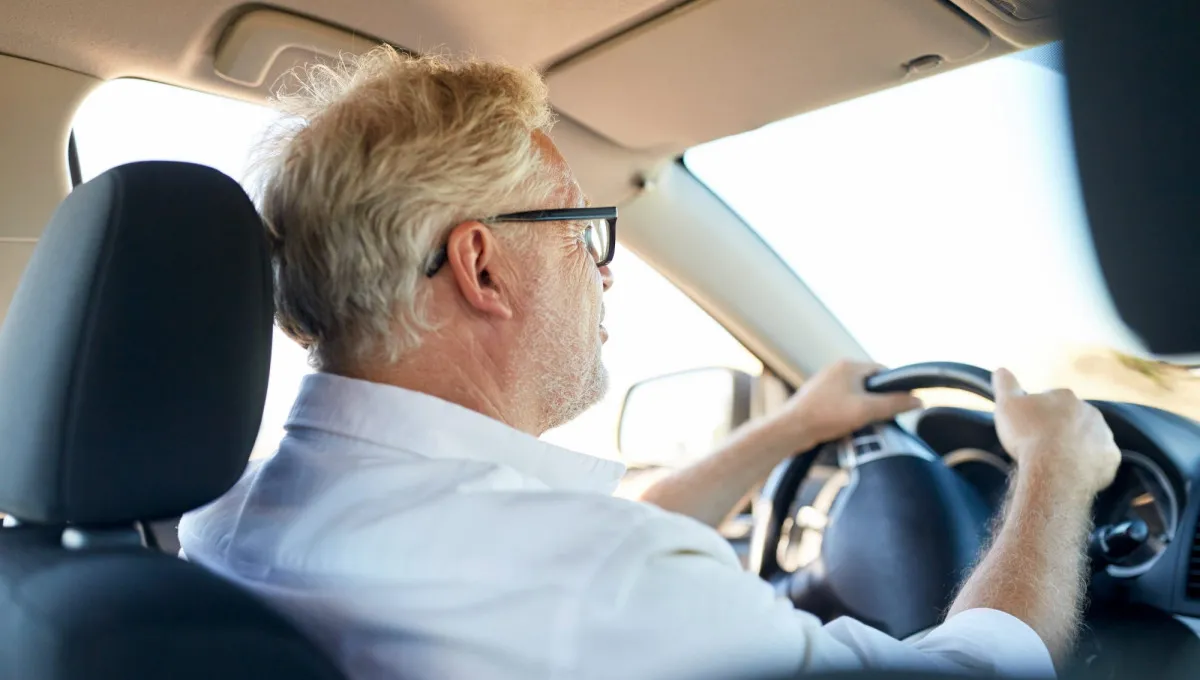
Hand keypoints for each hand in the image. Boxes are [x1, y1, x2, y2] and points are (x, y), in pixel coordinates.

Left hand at [765, 360, 922, 448]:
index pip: (882, 371)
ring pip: (857, 395)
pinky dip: (850, 413)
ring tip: (865, 424)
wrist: (791, 430)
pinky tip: (850, 427)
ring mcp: (827, 384)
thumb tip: (918, 400)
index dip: (895, 387)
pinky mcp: (819, 398)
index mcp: (849, 366)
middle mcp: (837, 370)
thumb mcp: (866, 410)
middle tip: (883, 417)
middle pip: (870, 384)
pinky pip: (843, 403)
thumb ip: (894, 404)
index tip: (901, 404)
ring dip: (864, 409)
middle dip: (878, 400)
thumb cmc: (826, 416)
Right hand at [992, 368, 1120, 497]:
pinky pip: (1100, 461)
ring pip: (1089, 439)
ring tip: (1056, 462)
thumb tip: (1001, 369)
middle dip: (1060, 429)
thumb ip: (1005, 384)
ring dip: (1076, 446)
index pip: (1051, 400)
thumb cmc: (1028, 436)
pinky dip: (1088, 465)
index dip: (1038, 413)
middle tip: (1041, 446)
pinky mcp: (1111, 460)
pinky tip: (1073, 473)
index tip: (1028, 427)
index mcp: (1066, 397)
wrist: (1054, 472)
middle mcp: (1090, 412)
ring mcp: (1104, 436)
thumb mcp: (1007, 405)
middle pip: (1072, 419)